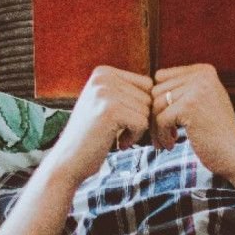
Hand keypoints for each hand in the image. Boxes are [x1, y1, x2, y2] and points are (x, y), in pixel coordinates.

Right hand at [41, 66, 152, 187]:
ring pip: (147, 110)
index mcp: (103, 72)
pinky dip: (135, 137)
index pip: (146, 84)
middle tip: (122, 134)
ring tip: (118, 137)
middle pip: (148, 97)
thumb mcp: (107, 105)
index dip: (142, 108)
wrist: (68, 161)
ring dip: (137, 130)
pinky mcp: (110, 110)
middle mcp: (103, 77)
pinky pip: (142, 123)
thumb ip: (128, 93)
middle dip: (141, 119)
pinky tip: (119, 143)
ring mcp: (105, 92)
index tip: (126, 123)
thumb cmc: (92, 137)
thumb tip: (165, 92)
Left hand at [152, 64, 234, 178]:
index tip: (165, 119)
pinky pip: (161, 119)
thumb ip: (183, 88)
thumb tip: (151, 82)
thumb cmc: (215, 132)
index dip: (159, 100)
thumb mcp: (203, 101)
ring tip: (167, 141)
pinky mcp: (190, 107)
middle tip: (164, 134)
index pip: (162, 77)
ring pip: (156, 105)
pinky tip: (171, 145)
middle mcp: (201, 76)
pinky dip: (162, 135)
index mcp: (204, 71)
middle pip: (157, 91)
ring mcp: (196, 90)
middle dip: (155, 115)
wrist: (234, 154)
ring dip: (157, 127)